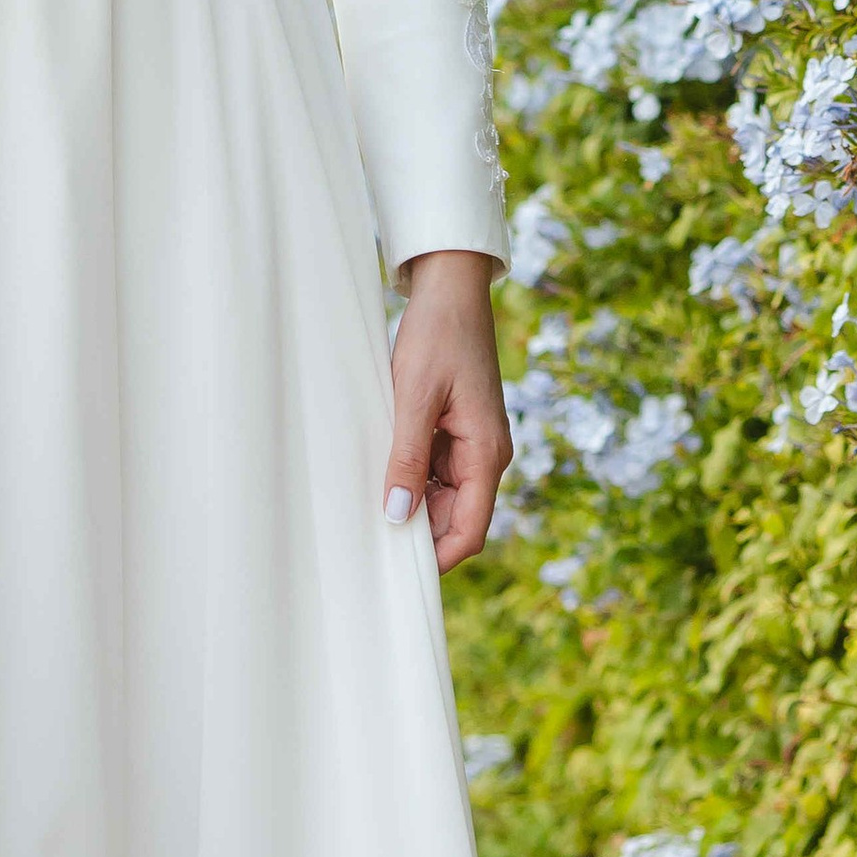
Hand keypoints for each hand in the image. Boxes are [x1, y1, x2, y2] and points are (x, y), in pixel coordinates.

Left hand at [383, 250, 511, 573]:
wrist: (451, 287)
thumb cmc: (437, 334)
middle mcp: (487, 455)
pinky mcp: (459, 428)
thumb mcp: (414, 396)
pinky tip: (383, 463)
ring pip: (444, 495)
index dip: (436, 558)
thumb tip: (397, 515)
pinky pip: (437, 468)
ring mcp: (474, 442)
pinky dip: (412, 473)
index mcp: (487, 453)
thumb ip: (408, 457)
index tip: (395, 569)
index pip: (469, 532)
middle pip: (456, 519)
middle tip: (369, 534)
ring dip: (412, 499)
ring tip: (370, 493)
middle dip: (418, 529)